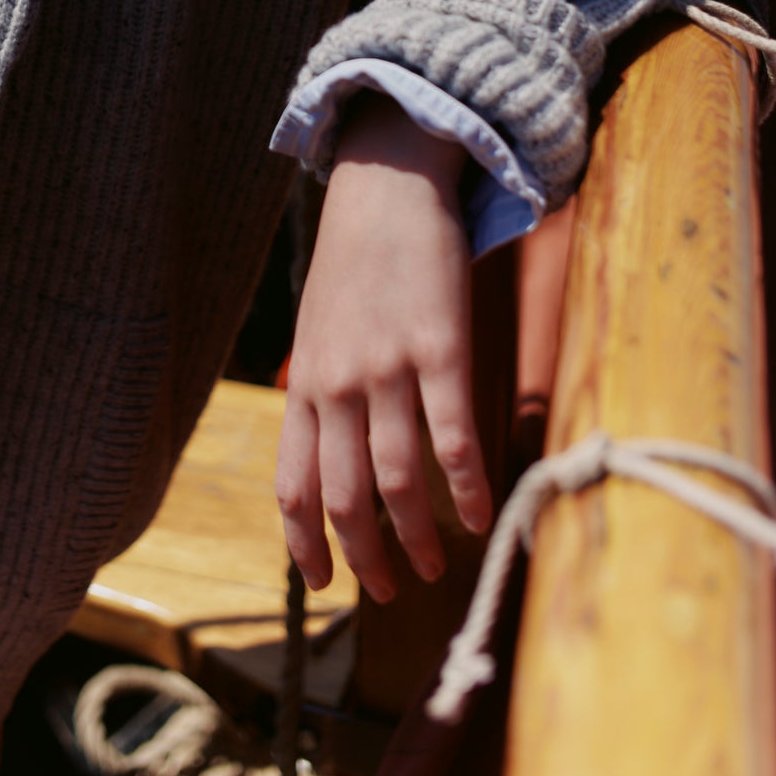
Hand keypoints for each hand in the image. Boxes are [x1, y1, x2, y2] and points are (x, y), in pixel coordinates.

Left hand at [275, 91, 492, 602]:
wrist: (385, 184)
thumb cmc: (354, 260)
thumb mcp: (318, 326)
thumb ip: (321, 387)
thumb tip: (330, 451)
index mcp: (304, 382)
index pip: (293, 486)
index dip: (306, 546)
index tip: (326, 584)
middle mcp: (338, 384)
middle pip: (346, 497)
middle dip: (367, 558)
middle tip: (392, 592)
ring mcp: (387, 368)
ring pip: (400, 481)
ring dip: (418, 538)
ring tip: (435, 568)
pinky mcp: (439, 349)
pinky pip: (453, 438)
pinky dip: (468, 487)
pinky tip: (481, 516)